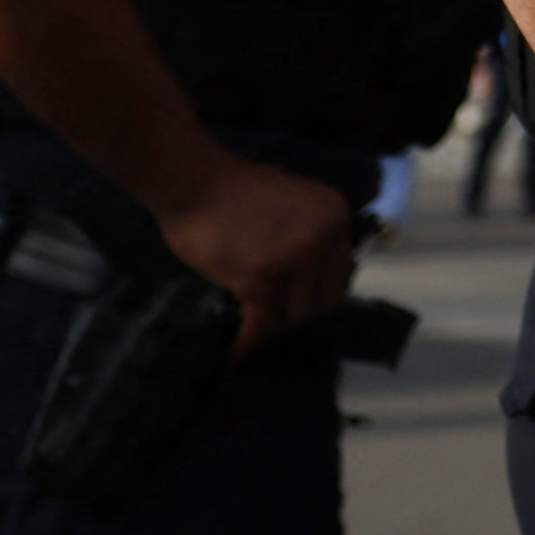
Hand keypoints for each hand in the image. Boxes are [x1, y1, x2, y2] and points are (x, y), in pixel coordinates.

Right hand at [153, 152, 360, 356]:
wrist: (194, 180)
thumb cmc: (235, 190)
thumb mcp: (294, 201)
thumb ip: (310, 233)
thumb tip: (312, 279)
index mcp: (335, 216)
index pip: (340, 274)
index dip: (316, 296)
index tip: (297, 309)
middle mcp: (324, 237)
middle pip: (322, 301)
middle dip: (297, 318)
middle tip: (274, 329)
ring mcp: (295, 258)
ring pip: (293, 317)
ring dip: (273, 331)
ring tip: (255, 339)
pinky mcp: (260, 278)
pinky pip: (261, 325)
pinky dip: (247, 343)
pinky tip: (236, 353)